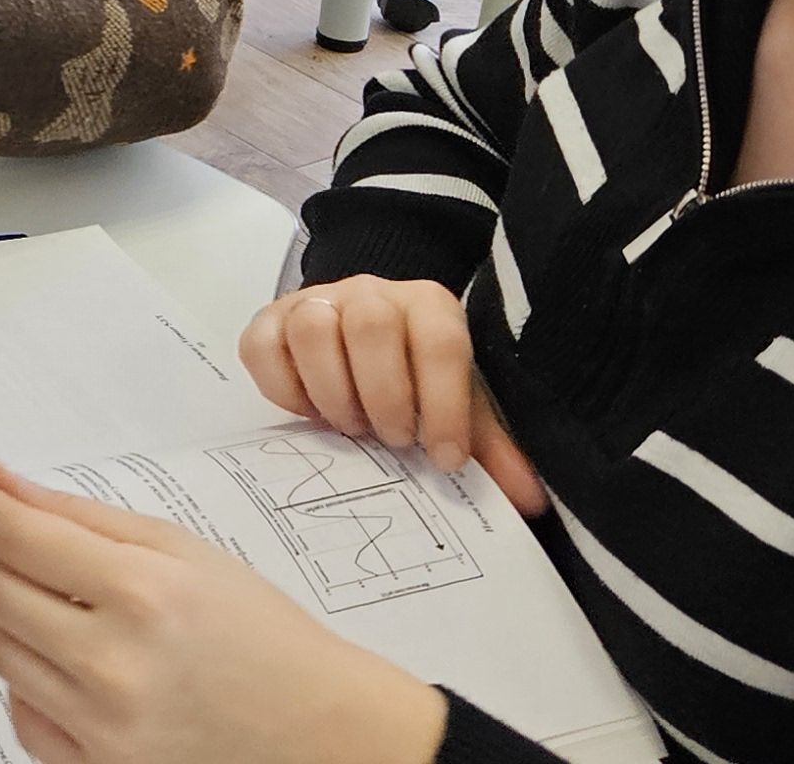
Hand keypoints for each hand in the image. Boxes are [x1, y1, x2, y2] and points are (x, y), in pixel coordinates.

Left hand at [0, 464, 444, 763]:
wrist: (314, 726)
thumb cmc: (259, 633)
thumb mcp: (181, 550)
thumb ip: (81, 516)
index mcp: (141, 593)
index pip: (16, 535)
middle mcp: (112, 663)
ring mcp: (101, 724)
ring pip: (1, 650)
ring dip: (1, 608)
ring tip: (34, 586)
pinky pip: (22, 712)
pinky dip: (23, 675)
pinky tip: (54, 650)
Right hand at [237, 277, 544, 514]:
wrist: (362, 334)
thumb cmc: (416, 378)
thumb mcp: (458, 405)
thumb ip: (490, 449)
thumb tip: (530, 502)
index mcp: (428, 305)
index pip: (440, 343)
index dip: (445, 405)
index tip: (445, 458)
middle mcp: (370, 292)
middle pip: (371, 326)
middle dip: (383, 396)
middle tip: (391, 438)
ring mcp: (314, 301)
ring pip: (313, 329)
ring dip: (333, 392)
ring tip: (351, 427)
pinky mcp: (269, 321)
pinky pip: (263, 347)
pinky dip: (284, 389)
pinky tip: (309, 412)